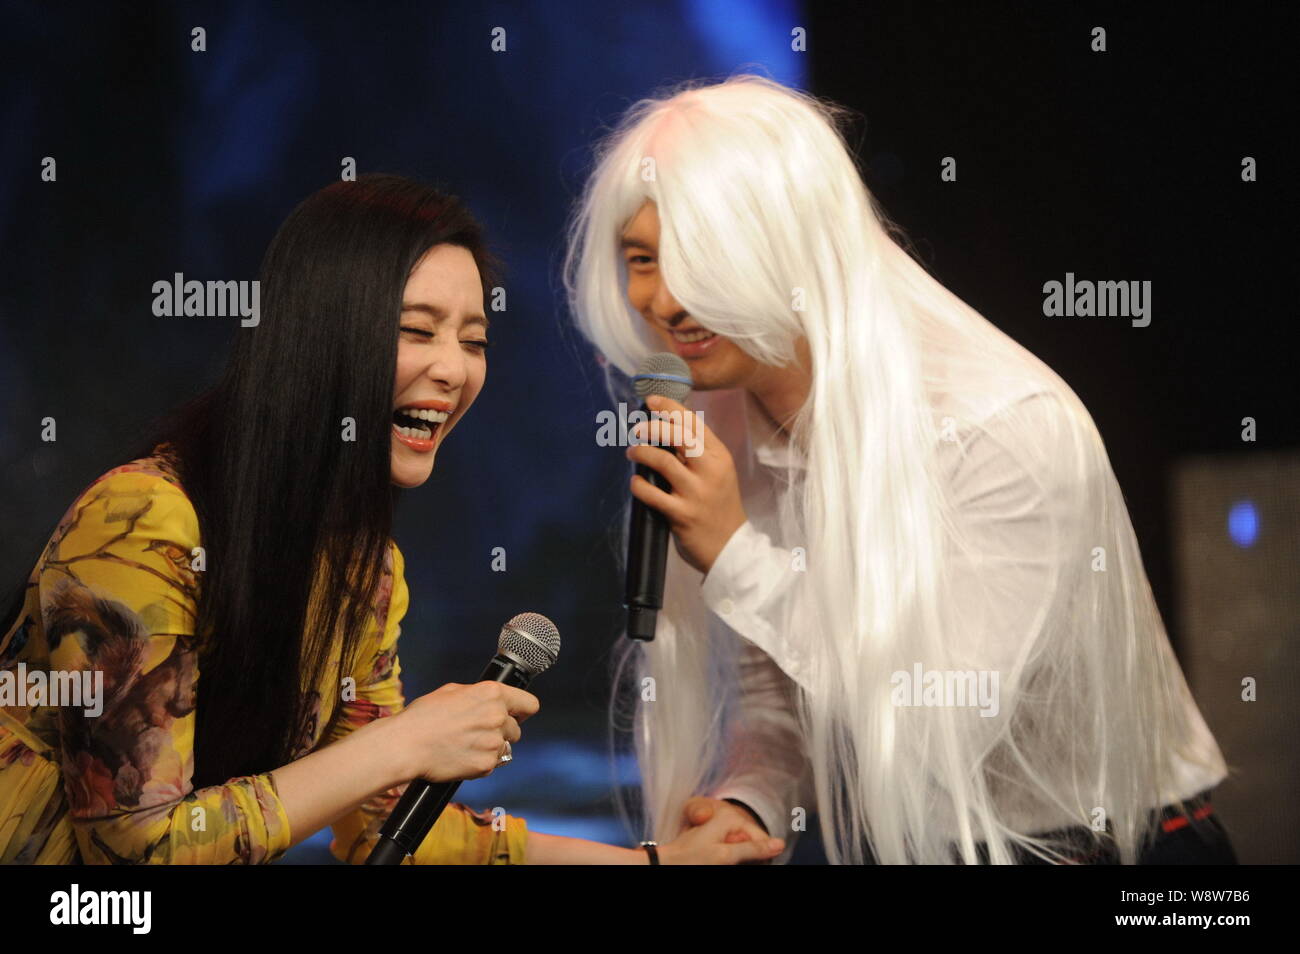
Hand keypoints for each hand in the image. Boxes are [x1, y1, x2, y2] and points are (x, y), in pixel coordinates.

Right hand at [391, 681, 538, 784]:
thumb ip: (478, 695)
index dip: (522, 711)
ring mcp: (494, 742)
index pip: (530, 704)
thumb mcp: (453, 691)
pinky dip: (481, 763)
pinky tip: (462, 757)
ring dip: (492, 748)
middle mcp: (498, 716)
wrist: (406, 745)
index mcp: (492, 693)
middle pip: (516, 729)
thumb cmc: (423, 717)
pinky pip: (492, 764)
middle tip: (478, 734)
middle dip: (501, 732)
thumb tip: (490, 700)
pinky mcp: (486, 764)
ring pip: (506, 748)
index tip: (518, 715)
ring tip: (467, 746)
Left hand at [627, 394, 746, 574]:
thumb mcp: (718, 473)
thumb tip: (667, 427)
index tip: (651, 400)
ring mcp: (697, 493)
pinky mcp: (682, 514)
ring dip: (642, 452)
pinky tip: (635, 482)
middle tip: (637, 429)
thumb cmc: (719, 506)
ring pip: (663, 462)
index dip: (670, 408)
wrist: (730, 547)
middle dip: (654, 427)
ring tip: (632, 452)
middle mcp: (711, 471)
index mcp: (720, 457)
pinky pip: (653, 494)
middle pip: (680, 437)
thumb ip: (698, 452)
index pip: (695, 424)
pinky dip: (638, 485)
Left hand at [656, 802, 785, 863]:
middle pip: (751, 842)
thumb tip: (780, 844)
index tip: (739, 861)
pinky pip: (732, 848)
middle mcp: (727, 816)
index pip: (761, 838)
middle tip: (724, 859)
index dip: (760, 855)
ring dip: (737, 856)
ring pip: (742, 847)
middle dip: (746, 854)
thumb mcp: (725, 854)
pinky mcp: (716, 836)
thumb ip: (753, 848)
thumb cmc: (692, 857)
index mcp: (731, 815)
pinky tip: (718, 859)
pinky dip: (730, 855)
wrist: (666, 861)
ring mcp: (721, 825)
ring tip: (717, 859)